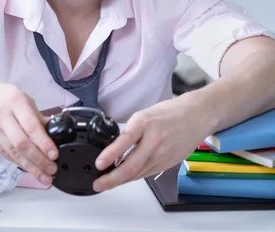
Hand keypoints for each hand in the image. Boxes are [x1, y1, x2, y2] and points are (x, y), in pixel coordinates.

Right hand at [0, 69, 57, 184]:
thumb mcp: (21, 96)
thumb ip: (36, 114)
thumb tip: (53, 129)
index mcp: (15, 101)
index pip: (31, 126)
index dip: (44, 143)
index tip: (54, 155)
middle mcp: (2, 115)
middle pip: (21, 143)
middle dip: (38, 160)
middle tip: (52, 170)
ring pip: (12, 152)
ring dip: (30, 167)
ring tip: (44, 176)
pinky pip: (4, 153)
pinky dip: (18, 162)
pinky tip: (28, 169)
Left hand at [92, 96, 207, 191]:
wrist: (198, 116)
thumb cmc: (171, 112)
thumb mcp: (146, 114)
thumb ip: (132, 130)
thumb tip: (114, 146)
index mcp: (146, 122)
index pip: (126, 139)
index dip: (111, 153)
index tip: (99, 163)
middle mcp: (154, 139)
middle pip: (132, 165)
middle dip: (112, 178)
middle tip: (98, 183)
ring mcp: (162, 154)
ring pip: (138, 173)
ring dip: (120, 180)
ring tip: (105, 183)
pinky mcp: (168, 163)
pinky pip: (147, 173)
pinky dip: (134, 177)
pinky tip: (124, 178)